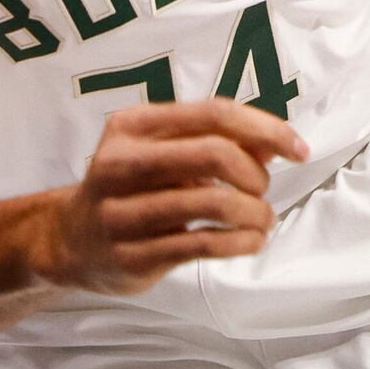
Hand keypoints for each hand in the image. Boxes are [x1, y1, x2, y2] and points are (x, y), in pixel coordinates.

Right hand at [43, 100, 309, 296]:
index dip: (265, 129)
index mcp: (132, 126)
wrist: (71, 240)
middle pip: (214, 153)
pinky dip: (241, 241)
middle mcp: (121, 163)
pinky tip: (251, 241)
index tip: (298, 149)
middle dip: (255, 173)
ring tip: (262, 220)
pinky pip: (203, 243)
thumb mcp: (163, 153)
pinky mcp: (132, 255)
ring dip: (255, 212)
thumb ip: (216, 142)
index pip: (213, 114)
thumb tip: (276, 143)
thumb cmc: (132, 188)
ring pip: (213, 203)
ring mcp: (122, 211)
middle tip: (262, 191)